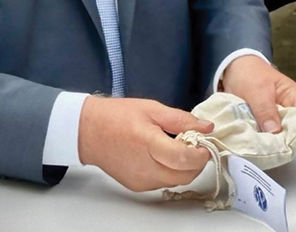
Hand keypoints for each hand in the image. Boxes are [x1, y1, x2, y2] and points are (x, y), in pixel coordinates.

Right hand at [77, 96, 215, 191]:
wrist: (89, 133)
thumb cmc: (117, 117)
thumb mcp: (152, 109)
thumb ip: (182, 119)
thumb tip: (207, 127)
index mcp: (149, 144)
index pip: (185, 158)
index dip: (201, 153)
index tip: (206, 142)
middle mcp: (146, 168)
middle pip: (186, 175)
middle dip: (198, 162)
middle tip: (197, 145)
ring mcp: (141, 180)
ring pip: (177, 181)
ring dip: (186, 168)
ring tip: (181, 149)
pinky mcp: (138, 187)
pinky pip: (164, 183)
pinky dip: (172, 172)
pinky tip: (166, 157)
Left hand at [220, 55, 295, 153]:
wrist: (232, 68)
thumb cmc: (249, 74)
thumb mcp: (257, 90)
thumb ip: (265, 110)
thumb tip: (275, 131)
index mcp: (293, 96)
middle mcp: (288, 109)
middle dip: (290, 143)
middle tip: (281, 154)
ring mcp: (276, 118)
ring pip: (281, 136)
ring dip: (276, 145)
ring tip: (269, 154)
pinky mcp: (264, 124)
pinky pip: (268, 137)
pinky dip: (264, 142)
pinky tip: (259, 148)